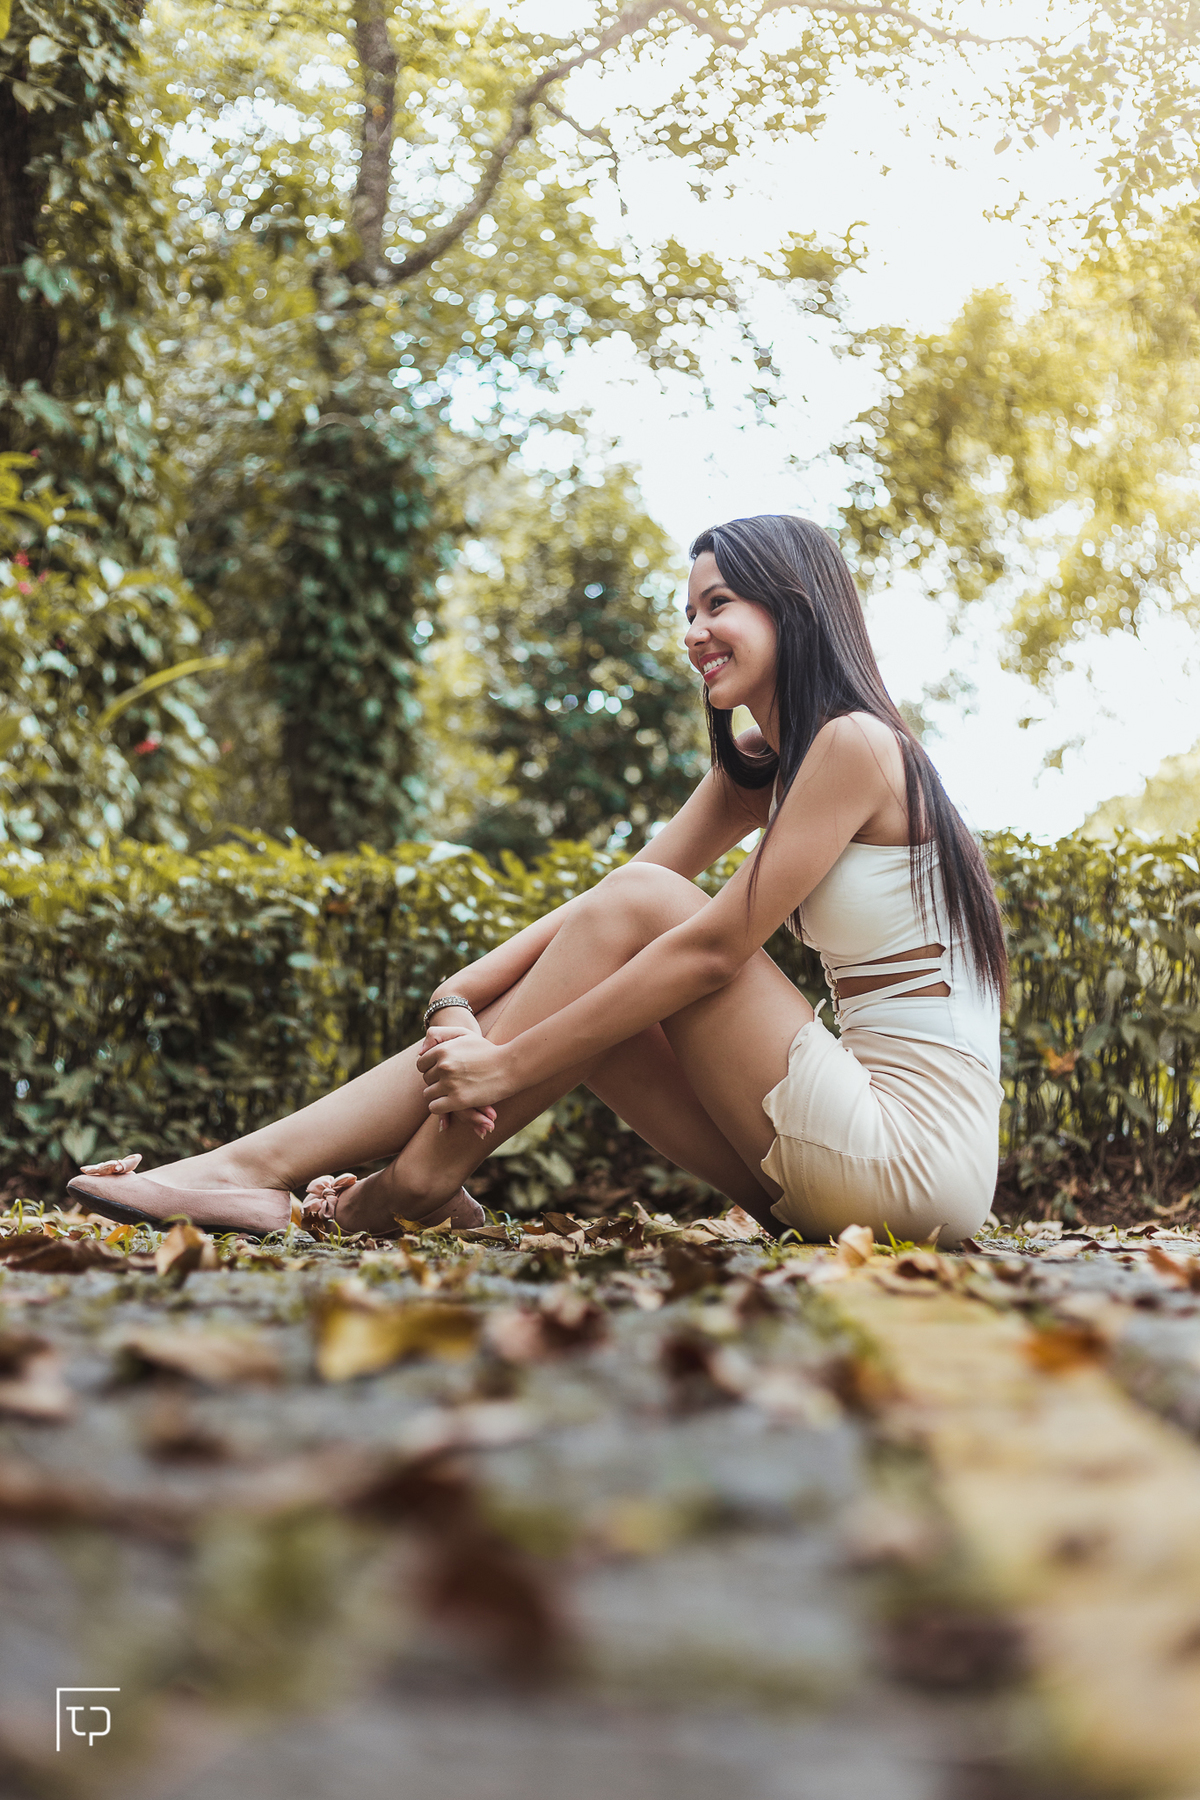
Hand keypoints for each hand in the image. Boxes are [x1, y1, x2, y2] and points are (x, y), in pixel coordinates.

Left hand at [418, 1022, 498, 1137]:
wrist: (510, 1066)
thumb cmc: (487, 1050)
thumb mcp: (464, 1033)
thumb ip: (439, 1034)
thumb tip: (420, 1051)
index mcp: (443, 1050)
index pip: (421, 1064)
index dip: (430, 1069)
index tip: (442, 1072)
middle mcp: (444, 1066)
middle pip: (426, 1079)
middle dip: (436, 1081)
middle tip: (452, 1082)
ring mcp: (451, 1084)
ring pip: (429, 1094)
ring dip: (438, 1095)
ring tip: (452, 1092)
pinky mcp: (458, 1100)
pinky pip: (435, 1107)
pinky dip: (440, 1107)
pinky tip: (451, 1103)